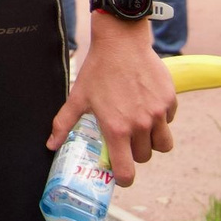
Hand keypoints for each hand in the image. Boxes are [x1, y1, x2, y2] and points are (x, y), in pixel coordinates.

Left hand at [49, 21, 175, 186]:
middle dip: (136, 153)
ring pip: (163, 144)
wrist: (121, 42)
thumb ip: (64, 124)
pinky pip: (169, 121)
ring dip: (153, 141)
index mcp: (117, 128)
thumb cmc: (98, 70)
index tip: (121, 175)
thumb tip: (51, 144)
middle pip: (145, 157)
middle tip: (126, 140)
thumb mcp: (78, 97)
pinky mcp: (170, 100)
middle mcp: (140, 124)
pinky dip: (161, 119)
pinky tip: (147, 104)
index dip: (124, 178)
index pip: (127, 170)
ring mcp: (158, 113)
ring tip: (140, 127)